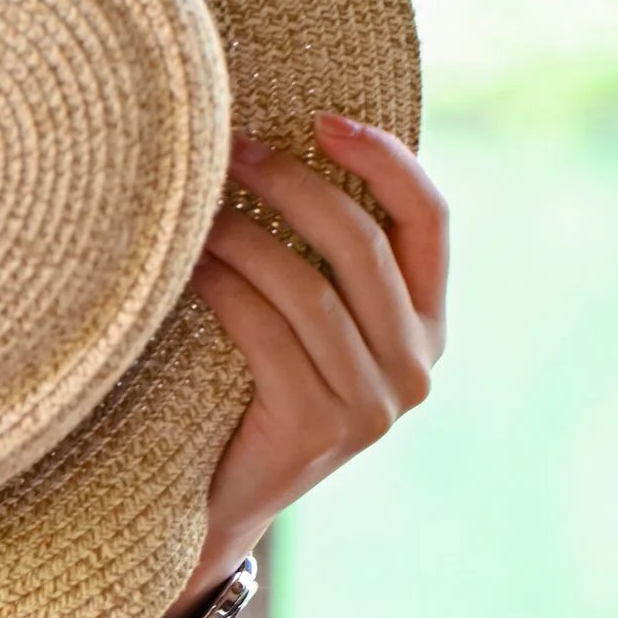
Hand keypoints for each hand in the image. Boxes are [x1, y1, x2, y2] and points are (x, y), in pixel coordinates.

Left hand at [182, 115, 448, 593]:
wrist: (215, 501)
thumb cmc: (253, 384)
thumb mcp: (309, 317)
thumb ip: (326, 255)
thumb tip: (285, 136)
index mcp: (428, 324)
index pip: (432, 220)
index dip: (386, 158)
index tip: (322, 117)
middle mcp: (417, 365)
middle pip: (362, 244)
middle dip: (292, 184)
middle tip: (229, 151)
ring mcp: (373, 406)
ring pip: (308, 288)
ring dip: (243, 236)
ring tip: (193, 211)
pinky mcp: (317, 429)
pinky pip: (266, 333)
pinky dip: (222, 289)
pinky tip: (185, 268)